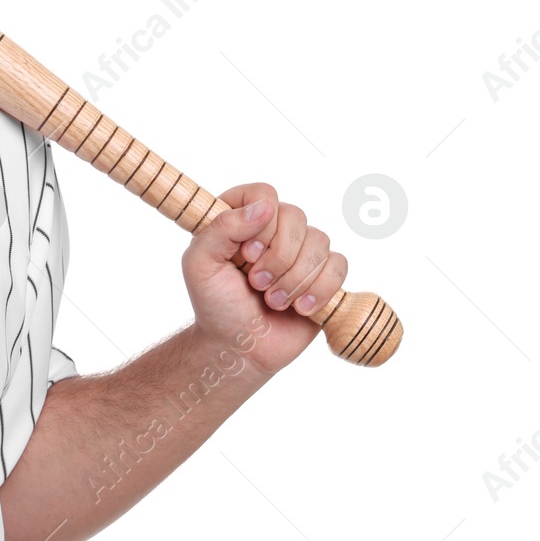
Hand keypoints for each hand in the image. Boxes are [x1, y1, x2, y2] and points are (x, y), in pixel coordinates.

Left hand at [181, 182, 348, 377]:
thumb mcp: (200, 264)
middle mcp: (271, 229)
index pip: (262, 194)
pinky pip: (339, 266)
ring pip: (320, 241)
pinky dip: (320, 289)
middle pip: (296, 216)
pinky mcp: (322, 275)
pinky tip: (301, 308)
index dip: (261, 223)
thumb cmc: (216, 304)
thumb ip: (221, 229)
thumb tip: (264, 207)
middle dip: (278, 257)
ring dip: (295, 279)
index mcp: (238, 217)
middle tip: (257, 284)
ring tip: (273, 301)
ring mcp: (299, 251)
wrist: (240, 346)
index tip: (246, 254)